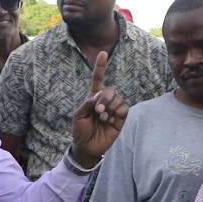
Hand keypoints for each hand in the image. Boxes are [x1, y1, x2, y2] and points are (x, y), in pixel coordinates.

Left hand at [71, 51, 128, 168]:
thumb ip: (87, 103)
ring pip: (118, 98)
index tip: (103, 53)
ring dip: (110, 106)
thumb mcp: (78, 115)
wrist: (87, 148)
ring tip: (103, 118)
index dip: (101, 66)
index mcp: (93, 98)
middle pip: (110, 90)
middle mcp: (104, 102)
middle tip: (98, 111)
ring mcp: (113, 110)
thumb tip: (99, 96)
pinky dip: (117, 112)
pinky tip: (110, 120)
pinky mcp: (121, 119)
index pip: (98, 79)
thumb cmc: (80, 131)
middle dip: (104, 99)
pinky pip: (124, 109)